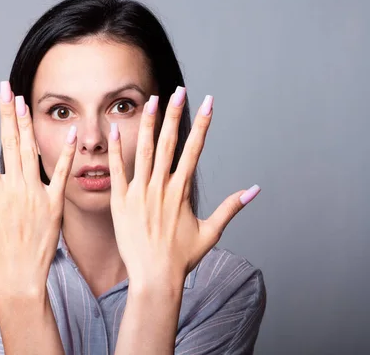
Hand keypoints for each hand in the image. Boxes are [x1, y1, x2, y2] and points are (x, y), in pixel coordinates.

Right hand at [0, 81, 76, 289]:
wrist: (20, 278)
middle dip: (4, 111)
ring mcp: (35, 194)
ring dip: (27, 124)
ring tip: (24, 100)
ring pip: (31, 151)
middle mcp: (12, 188)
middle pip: (8, 141)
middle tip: (4, 87)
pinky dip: (66, 153)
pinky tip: (71, 133)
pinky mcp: (54, 203)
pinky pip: (62, 173)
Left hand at [107, 86, 259, 288]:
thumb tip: (254, 190)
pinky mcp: (121, 201)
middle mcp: (161, 186)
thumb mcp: (211, 232)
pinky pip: (117, 170)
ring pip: (144, 150)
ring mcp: (139, 192)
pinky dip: (116, 149)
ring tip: (151, 100)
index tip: (208, 102)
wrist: (154, 277)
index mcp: (182, 191)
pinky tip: (115, 129)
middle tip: (180, 91)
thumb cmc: (181, 258)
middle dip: (176, 114)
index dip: (203, 123)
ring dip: (148, 123)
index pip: (195, 149)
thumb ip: (231, 208)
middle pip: (170, 142)